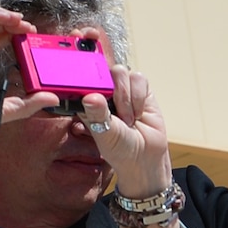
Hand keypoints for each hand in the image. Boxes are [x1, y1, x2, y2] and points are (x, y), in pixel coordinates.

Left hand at [80, 66, 172, 199]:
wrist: (145, 157)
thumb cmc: (119, 148)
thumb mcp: (104, 133)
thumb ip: (97, 114)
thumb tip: (91, 97)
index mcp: (87, 99)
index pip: (82, 78)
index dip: (86, 78)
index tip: (91, 90)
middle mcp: (104, 91)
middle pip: (103, 70)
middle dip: (111, 90)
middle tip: (114, 112)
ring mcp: (123, 89)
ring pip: (121, 72)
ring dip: (125, 97)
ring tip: (127, 119)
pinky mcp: (141, 89)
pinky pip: (139, 79)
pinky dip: (138, 96)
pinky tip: (138, 113)